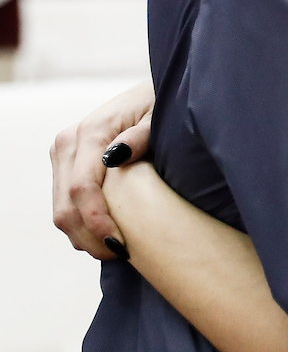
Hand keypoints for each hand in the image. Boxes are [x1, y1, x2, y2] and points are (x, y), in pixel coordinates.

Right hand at [51, 79, 154, 258]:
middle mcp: (68, 142)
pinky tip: (108, 234)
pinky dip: (83, 227)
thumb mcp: (160, 117)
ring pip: (62, 211)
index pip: (83, 188)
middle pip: (66, 206)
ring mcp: (63, 155)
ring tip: (118, 249)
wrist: (150, 96)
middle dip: (90, 238)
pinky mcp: (65, 166)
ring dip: (85, 237)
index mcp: (91, 130)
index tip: (121, 246)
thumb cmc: (161, 106)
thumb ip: (141, 135)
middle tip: (123, 256)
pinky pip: (66, 206)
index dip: (98, 222)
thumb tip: (117, 156)